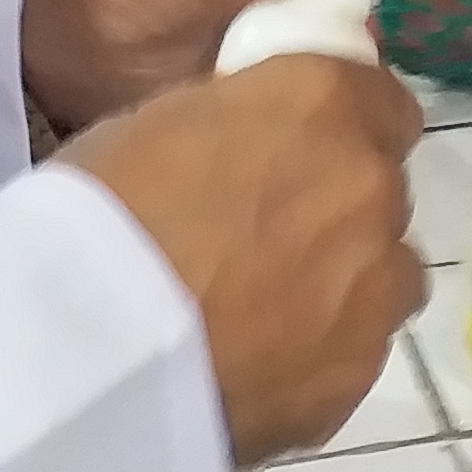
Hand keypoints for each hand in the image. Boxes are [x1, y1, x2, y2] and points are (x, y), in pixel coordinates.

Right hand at [61, 56, 426, 466]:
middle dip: (334, 204)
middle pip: (380, 189)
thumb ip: (241, 123)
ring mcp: (376, 284)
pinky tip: (254, 364)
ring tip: (263, 311)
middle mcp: (371, 185)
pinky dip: (317, 351)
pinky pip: (354, 349)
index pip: (380, 98)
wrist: (86, 350)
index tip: (301, 150)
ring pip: (385, 274)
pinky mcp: (357, 373)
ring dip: (343, 279)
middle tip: (260, 236)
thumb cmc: (100, 213)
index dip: (341, 124)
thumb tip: (259, 144)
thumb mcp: (161, 121)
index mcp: (322, 101)